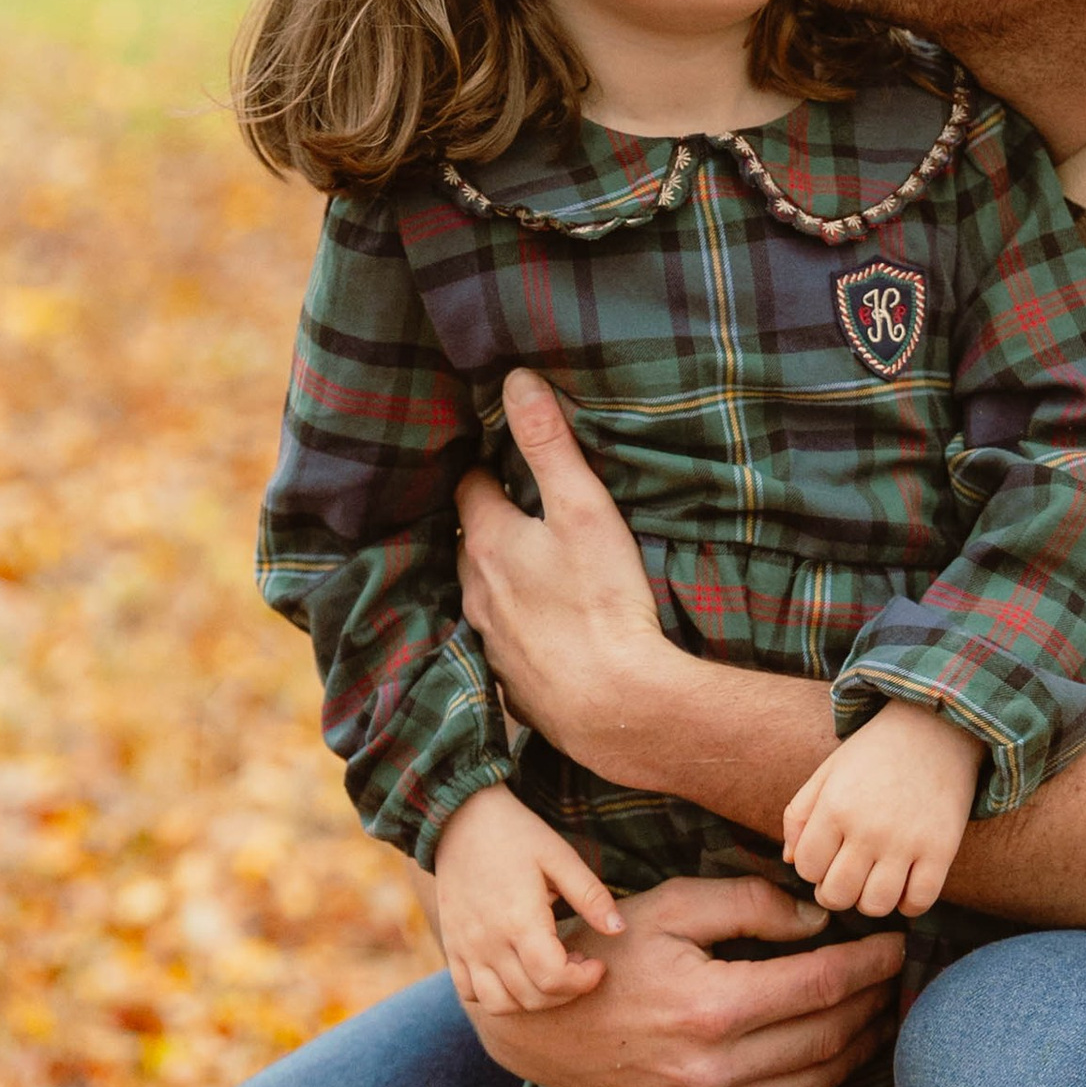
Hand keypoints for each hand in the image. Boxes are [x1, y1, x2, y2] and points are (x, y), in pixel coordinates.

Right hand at [431, 784, 622, 1012]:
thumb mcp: (560, 856)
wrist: (459, 818)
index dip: (583, 981)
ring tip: (549, 973)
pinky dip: (496, 997)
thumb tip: (620, 930)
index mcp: (519, 920)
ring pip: (500, 1005)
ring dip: (533, 1001)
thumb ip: (591, 896)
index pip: (553, 978)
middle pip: (531, 997)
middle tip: (579, 965)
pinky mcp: (452, 947)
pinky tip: (516, 974)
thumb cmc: (515, 834)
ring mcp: (466, 948)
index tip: (597, 964)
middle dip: (566, 992)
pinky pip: (469, 993)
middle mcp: (488, 942)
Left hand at [457, 372, 664, 755]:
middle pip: (470, 542)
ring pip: (484, 594)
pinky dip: (519, 625)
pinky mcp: (511, 681)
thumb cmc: (603, 601)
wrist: (617, 706)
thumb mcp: (583, 508)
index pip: (469, 487)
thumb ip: (550, 445)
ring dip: (502, 576)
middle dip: (489, 522)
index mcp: (487, 543)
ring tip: (533, 565)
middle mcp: (475, 592)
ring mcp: (489, 640)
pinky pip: (505, 640)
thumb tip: (516, 379)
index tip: (506, 457)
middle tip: (521, 506)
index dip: (487, 467)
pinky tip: (546, 627)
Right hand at [459, 872, 905, 1086]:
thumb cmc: (604, 951)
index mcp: (714, 1003)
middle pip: (826, 1036)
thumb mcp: (671, 906)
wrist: (535, 1021)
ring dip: (858, 1058)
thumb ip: (750, 906)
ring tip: (882, 1027)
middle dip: (873, 1005)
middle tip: (896, 983)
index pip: (824, 983)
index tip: (897, 946)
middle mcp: (713, 1067)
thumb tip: (819, 922)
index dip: (871, 964)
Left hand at [781, 701, 982, 917]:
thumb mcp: (828, 773)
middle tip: (849, 875)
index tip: (829, 855)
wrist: (937, 727)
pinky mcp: (942, 850)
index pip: (806, 867)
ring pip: (875, 906)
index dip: (813, 868)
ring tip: (876, 880)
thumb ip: (799, 814)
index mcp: (835, 807)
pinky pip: (919, 902)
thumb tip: (790, 861)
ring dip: (871, 900)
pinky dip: (909, 903)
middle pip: (836, 895)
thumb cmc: (875, 753)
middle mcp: (868, 829)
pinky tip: (906, 884)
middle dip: (836, 892)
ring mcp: (907, 842)